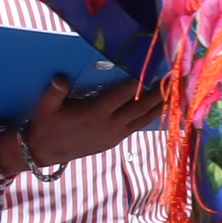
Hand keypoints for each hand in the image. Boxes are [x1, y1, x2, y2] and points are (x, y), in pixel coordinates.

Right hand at [16, 74, 165, 174]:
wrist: (46, 151)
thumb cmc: (47, 125)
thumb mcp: (46, 106)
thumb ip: (55, 91)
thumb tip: (61, 77)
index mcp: (95, 114)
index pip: (122, 95)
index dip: (138, 83)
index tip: (151, 70)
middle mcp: (110, 124)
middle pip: (141, 107)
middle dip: (158, 93)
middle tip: (173, 79)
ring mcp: (115, 134)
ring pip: (144, 119)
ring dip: (160, 106)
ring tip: (175, 92)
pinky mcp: (116, 141)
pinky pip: (139, 127)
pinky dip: (152, 117)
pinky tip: (160, 109)